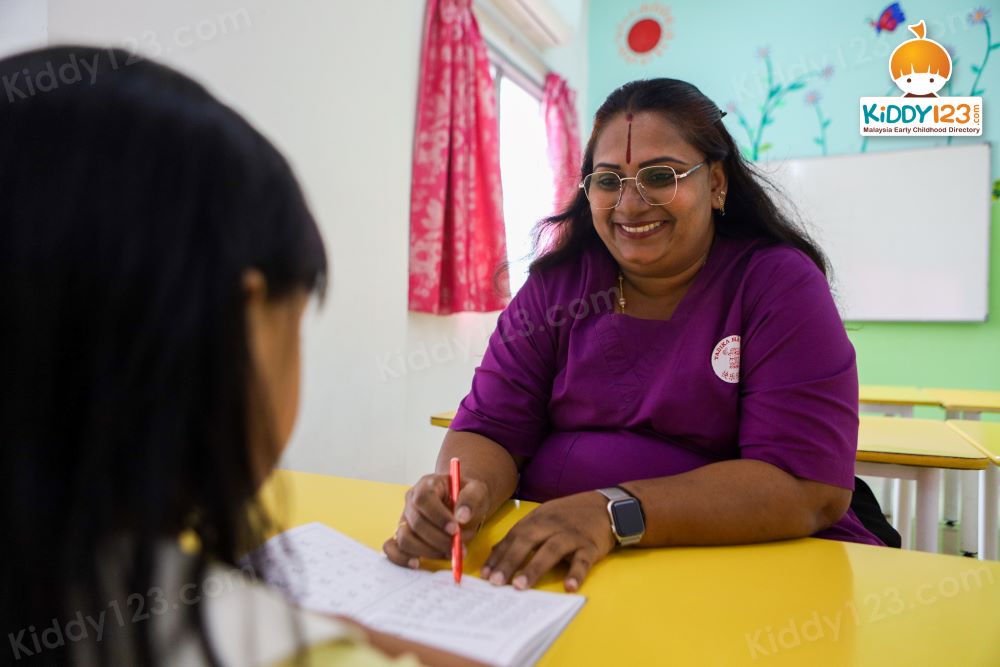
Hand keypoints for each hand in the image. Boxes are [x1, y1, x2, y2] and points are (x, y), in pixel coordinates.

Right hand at [383, 473, 491, 567]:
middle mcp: (412, 501)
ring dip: (427, 551)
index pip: (423, 498)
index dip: (438, 516)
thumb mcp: (477, 491)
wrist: (462, 504)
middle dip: (438, 539)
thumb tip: (462, 516)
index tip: (455, 529)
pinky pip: (392, 548)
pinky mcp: (402, 535)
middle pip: (416, 522)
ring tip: (449, 554)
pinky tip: (417, 563)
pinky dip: (401, 558)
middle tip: (457, 547)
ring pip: (405, 538)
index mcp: (427, 485)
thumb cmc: (467, 497)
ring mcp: (405, 518)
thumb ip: (471, 500)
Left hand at [481, 491, 614, 591]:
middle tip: (496, 582)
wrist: (606, 506)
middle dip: (510, 561)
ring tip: (520, 586)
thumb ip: (521, 534)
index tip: (485, 574)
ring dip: (534, 568)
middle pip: (527, 541)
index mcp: (538, 519)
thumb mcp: (543, 518)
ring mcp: (571, 535)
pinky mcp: (590, 546)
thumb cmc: (570, 515)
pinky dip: (576, 574)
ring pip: (551, 550)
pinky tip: (568, 587)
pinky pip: (582, 561)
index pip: (514, 536)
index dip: (499, 555)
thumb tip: (495, 553)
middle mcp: (552, 525)